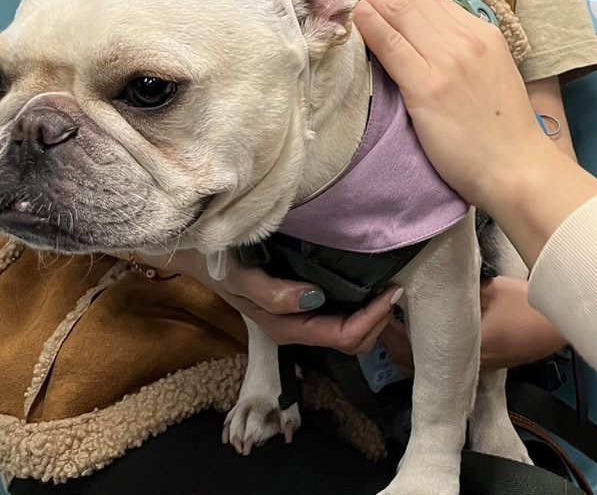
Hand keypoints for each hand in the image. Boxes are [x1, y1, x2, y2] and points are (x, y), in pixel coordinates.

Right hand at [134, 247, 401, 352]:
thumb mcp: (241, 277)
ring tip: (387, 288)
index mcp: (288, 328)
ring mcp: (302, 319)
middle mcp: (298, 329)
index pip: (343, 336)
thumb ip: (273, 292)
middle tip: (394, 289)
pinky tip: (368, 286)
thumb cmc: (222, 264)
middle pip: (353, 341)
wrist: (201, 254)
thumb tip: (313, 298)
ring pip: (350, 333)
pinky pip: (341, 316)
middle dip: (379, 322)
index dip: (372, 319)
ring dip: (373, 317)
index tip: (391, 290)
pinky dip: (361, 307)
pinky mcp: (303, 305)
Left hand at [355, 0, 596, 264]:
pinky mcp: (428, 87)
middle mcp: (466, 38)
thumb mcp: (489, 73)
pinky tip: (347, 14)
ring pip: (398, 11)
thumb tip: (420, 35)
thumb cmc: (500, 131)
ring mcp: (447, 60)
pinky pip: (390, 44)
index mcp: (482, 32)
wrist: (516, 168)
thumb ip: (460, 49)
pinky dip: (366, 23)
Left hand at [381, 277, 565, 374]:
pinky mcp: (479, 363)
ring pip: (426, 367)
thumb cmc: (524, 306)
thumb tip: (434, 282)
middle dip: (394, 343)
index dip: (393, 331)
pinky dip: (426, 352)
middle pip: (413, 364)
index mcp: (458, 347)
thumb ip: (458, 290)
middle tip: (384, 317)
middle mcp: (461, 364)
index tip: (384, 310)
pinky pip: (441, 363)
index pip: (412, 348)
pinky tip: (424, 331)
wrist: (554, 328)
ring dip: (409, 350)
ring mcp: (470, 367)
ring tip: (398, 324)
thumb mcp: (489, 289)